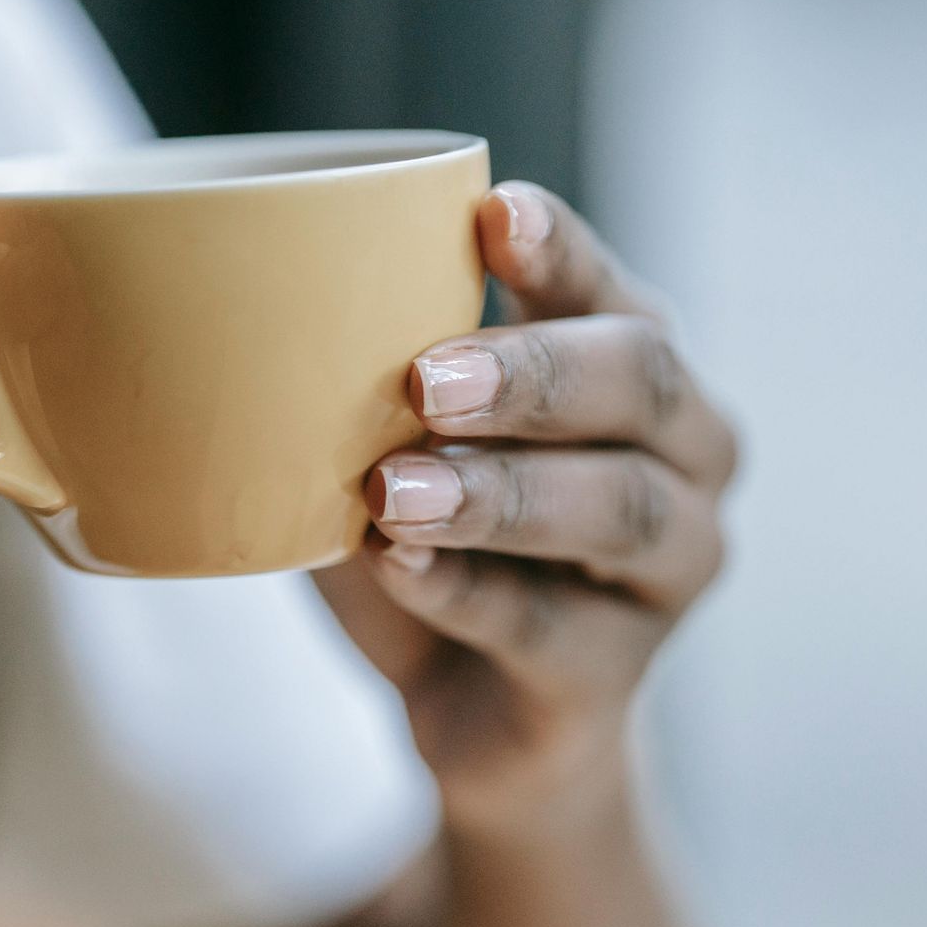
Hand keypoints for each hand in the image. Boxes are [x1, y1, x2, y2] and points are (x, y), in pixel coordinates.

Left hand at [314, 184, 737, 839]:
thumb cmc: (429, 534)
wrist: (473, 715)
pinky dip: (464, 594)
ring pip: (615, 508)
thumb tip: (243, 301)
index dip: (560, 250)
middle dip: (532, 373)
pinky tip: (399, 568)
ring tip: (393, 491)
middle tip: (426, 378)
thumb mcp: (392, 439)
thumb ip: (366, 373)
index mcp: (631, 366)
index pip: (608, 289)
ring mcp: (668, 569)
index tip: (493, 211)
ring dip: (498, 492)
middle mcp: (684, 453)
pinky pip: (547, 628)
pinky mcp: (615, 674)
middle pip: (641, 382)